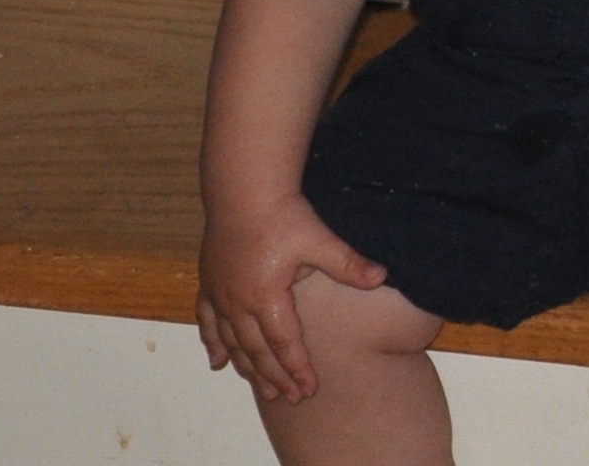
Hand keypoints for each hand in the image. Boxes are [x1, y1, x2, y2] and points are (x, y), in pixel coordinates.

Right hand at [195, 189, 391, 404]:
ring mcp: (220, 295)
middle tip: (291, 399)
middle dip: (275, 377)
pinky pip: (207, 323)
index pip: (284, 344)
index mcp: (266, 296)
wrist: (243, 190)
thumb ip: (348, 263)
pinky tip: (217, 362)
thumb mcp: (319, 238)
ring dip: (247, 368)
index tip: (310, 389)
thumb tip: (381, 276)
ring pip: (232, 343)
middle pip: (257, 351)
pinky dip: (214, 344)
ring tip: (263, 390)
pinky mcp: (209, 283)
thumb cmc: (283, 214)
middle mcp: (238, 302)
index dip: (297, 369)